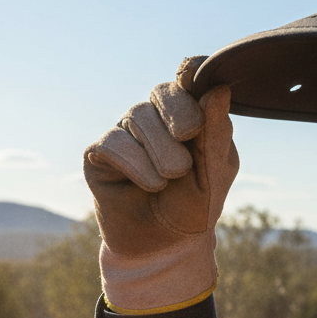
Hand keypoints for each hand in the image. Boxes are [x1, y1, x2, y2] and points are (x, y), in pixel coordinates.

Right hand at [84, 56, 238, 313]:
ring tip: (172, 178)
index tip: (193, 73)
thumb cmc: (193, 208)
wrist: (164, 247)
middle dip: (179, 114)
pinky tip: (151, 185)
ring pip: (137, 115)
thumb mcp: (214, 176)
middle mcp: (155, 118)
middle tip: (190, 138)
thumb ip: (217, 136)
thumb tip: (217, 90)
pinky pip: (113, 143)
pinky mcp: (99, 154)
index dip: (192, 70)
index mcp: (190, 115)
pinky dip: (136, 164)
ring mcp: (126, 133)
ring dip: (160, 149)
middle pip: (162, 91)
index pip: (189, 79)